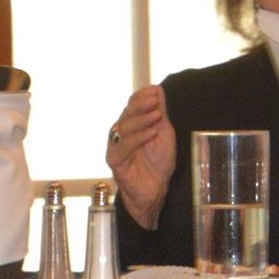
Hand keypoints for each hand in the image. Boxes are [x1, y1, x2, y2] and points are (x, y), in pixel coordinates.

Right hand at [105, 85, 177, 227]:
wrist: (155, 190)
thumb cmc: (158, 163)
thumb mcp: (164, 133)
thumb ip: (159, 113)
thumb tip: (156, 88)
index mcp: (130, 125)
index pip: (131, 105)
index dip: (141, 97)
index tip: (155, 92)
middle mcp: (120, 134)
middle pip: (126, 114)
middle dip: (140, 105)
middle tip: (155, 101)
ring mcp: (115, 147)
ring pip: (123, 128)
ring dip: (141, 119)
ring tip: (157, 115)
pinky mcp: (114, 160)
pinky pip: (123, 146)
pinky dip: (139, 137)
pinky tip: (152, 133)